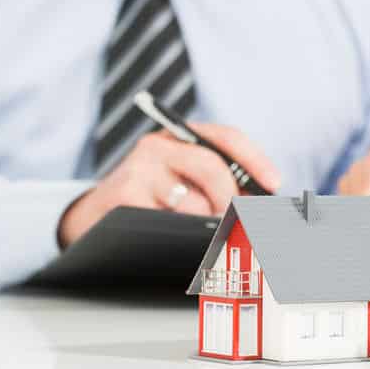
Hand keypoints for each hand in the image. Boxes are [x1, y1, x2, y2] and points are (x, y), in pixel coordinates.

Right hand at [58, 124, 279, 246]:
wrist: (95, 217)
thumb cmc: (154, 201)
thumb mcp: (186, 184)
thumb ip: (222, 184)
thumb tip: (260, 202)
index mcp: (182, 137)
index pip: (227, 137)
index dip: (255, 160)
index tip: (274, 183)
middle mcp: (159, 145)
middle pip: (211, 165)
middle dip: (230, 197)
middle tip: (237, 218)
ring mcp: (139, 168)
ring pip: (191, 199)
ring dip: (201, 220)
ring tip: (193, 227)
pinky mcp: (124, 194)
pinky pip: (167, 217)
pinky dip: (176, 229)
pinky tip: (170, 231)